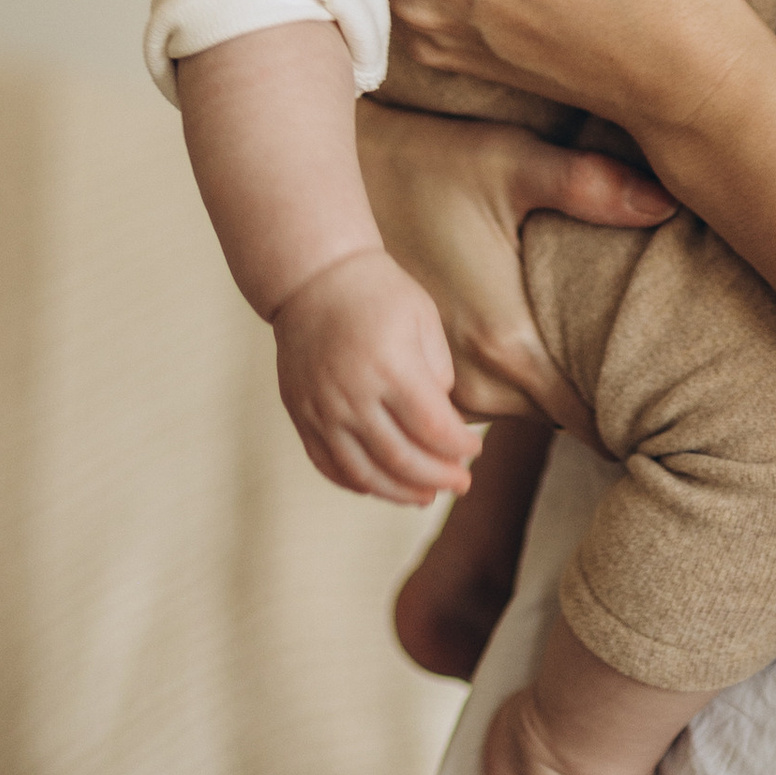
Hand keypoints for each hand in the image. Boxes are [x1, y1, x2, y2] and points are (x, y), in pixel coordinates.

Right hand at [268, 246, 483, 505]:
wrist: (313, 277)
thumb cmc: (378, 293)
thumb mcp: (423, 320)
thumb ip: (438, 373)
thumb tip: (445, 424)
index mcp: (390, 366)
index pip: (433, 428)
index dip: (459, 448)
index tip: (474, 450)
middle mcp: (352, 394)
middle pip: (402, 460)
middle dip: (438, 478)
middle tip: (461, 483)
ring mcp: (322, 409)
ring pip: (364, 474)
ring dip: (400, 493)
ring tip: (426, 497)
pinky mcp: (301, 415)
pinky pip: (328, 465)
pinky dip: (357, 483)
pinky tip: (381, 486)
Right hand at [356, 93, 675, 441]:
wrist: (335, 183)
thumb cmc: (427, 167)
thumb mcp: (511, 162)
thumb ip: (590, 185)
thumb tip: (665, 203)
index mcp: (506, 342)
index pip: (587, 421)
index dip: (629, 419)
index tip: (662, 409)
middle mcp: (467, 385)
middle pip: (551, 421)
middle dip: (589, 404)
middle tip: (634, 379)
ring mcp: (429, 393)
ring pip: (507, 420)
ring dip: (532, 401)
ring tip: (570, 364)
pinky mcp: (405, 388)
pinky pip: (461, 421)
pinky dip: (487, 399)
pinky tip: (503, 355)